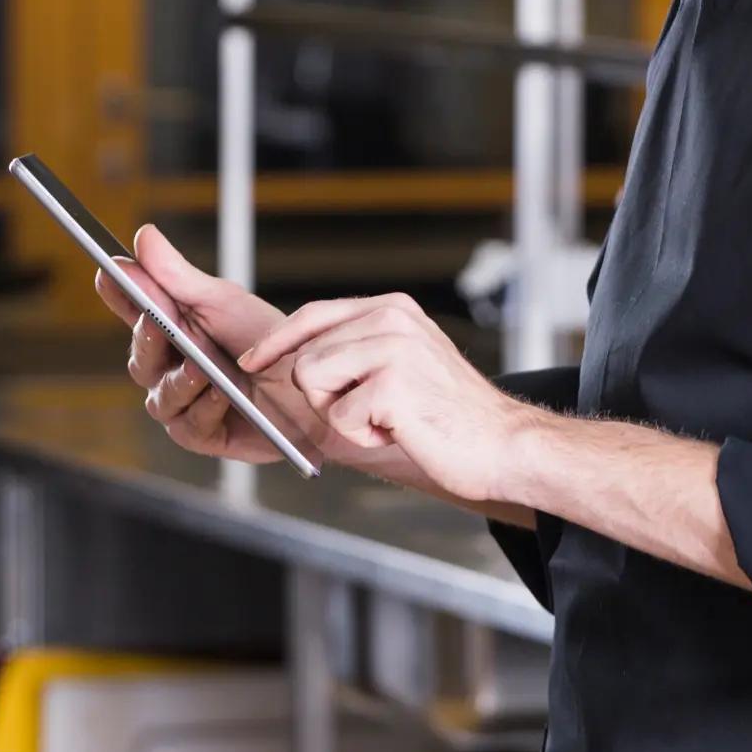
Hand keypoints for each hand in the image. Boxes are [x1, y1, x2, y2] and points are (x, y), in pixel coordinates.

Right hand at [93, 225, 299, 464]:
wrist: (311, 386)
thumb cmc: (267, 342)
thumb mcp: (223, 301)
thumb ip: (178, 276)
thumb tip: (143, 238)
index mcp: (174, 331)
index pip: (135, 311)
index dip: (119, 293)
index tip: (108, 271)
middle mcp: (171, 369)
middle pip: (140, 359)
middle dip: (150, 340)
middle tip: (158, 321)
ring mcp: (184, 404)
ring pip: (161, 396)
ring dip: (182, 380)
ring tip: (203, 367)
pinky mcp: (202, 435)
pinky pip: (189, 425)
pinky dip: (206, 407)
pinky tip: (223, 395)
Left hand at [238, 294, 526, 502]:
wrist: (500, 443)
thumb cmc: (448, 414)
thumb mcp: (402, 363)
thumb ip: (357, 350)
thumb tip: (293, 360)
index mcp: (394, 308)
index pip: (315, 315)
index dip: (277, 341)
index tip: (251, 361)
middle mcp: (393, 319)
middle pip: (305, 358)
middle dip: (324, 397)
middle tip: (371, 412)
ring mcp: (393, 349)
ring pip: (313, 383)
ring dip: (341, 416)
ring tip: (386, 419)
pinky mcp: (392, 386)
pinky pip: (339, 420)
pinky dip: (363, 438)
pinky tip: (399, 431)